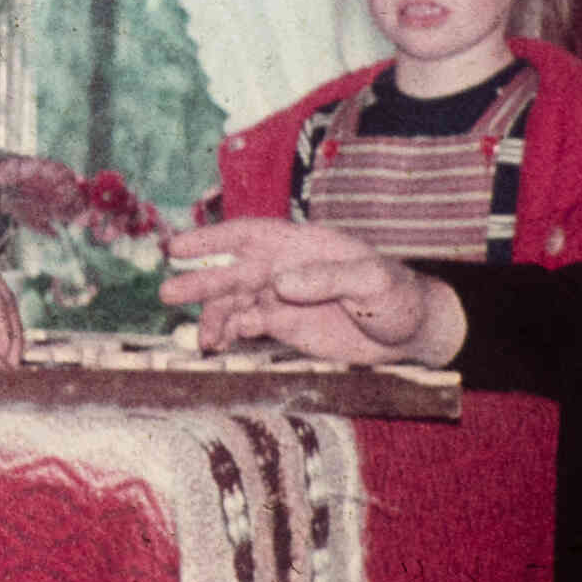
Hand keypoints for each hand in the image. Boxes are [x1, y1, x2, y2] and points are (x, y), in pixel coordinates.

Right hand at [161, 219, 464, 364]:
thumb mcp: (372, 282)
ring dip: (214, 317)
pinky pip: (249, 325)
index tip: (178, 248)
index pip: (249, 235)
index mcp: (302, 245)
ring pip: (236, 303)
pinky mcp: (287, 325)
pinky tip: (219, 346)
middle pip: (234, 271)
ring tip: (200, 339)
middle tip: (167, 295)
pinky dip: (230, 333)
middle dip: (201, 282)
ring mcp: (284, 297)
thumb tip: (279, 281)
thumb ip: (327, 278)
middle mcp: (286, 267)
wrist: (414, 333)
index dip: (212, 240)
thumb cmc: (399, 296)